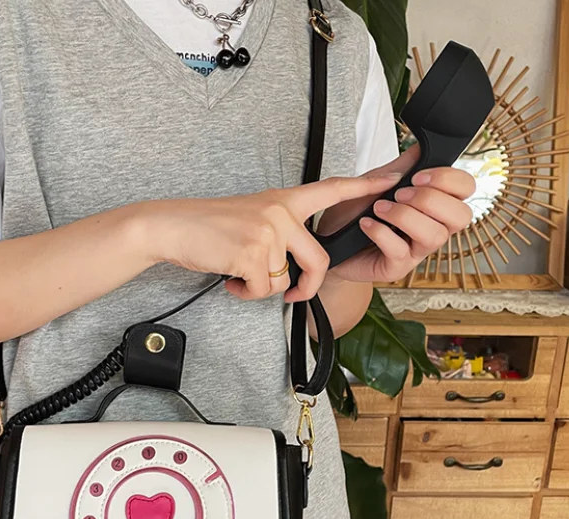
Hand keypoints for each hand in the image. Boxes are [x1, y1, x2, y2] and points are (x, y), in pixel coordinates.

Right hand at [142, 174, 401, 301]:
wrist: (172, 227)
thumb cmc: (209, 227)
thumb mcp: (252, 217)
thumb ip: (280, 231)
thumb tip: (292, 268)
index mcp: (284, 200)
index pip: (332, 190)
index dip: (366, 185)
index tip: (396, 176)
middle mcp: (281, 212)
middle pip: (318, 261)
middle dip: (306, 286)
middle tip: (292, 293)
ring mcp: (268, 231)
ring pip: (285, 280)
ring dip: (262, 288)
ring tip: (238, 275)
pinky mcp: (253, 253)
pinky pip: (264, 290)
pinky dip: (246, 293)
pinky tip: (230, 280)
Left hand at [321, 145, 476, 282]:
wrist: (325, 240)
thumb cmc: (350, 215)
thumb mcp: (373, 183)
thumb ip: (398, 168)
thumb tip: (420, 148)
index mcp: (431, 205)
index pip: (465, 190)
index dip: (449, 179)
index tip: (419, 176)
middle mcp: (429, 228)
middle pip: (462, 216)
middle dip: (432, 199)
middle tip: (400, 193)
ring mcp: (415, 250)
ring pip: (435, 236)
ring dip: (406, 216)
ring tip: (380, 208)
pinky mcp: (396, 268)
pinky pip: (400, 251)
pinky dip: (382, 232)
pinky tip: (366, 224)